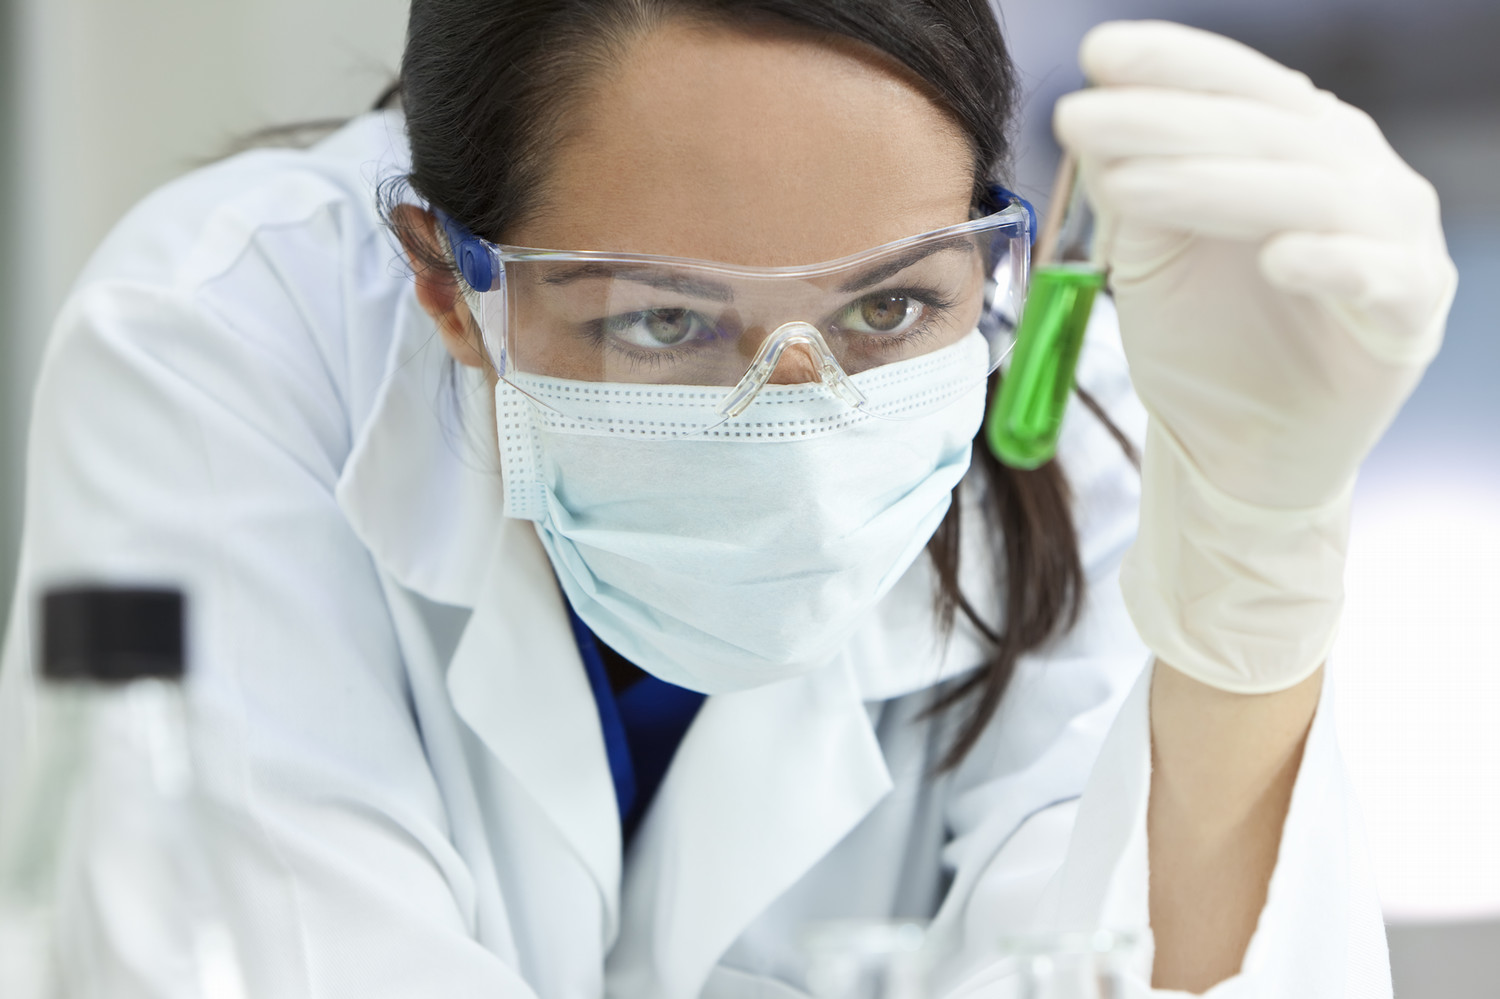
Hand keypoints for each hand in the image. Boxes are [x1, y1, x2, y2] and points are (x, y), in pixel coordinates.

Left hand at [1054, 21, 1456, 691]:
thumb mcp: (1152, 254)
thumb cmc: (1202, 339)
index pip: (1235, 85)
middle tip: (1083, 117)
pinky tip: (1276, 258)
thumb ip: (1136, 189)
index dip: (1170, 63)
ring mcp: (1391, 238)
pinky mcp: (1410, 313)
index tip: (1097, 54)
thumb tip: (1096, 122)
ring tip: (1131, 188)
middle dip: (1166, 120)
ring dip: (1216, 185)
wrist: (1240, 448)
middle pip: (1262, 130)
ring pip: (1311, 192)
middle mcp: (1353, 172)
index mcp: (1294, 141)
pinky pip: (1378, 277)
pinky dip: (1331, 262)